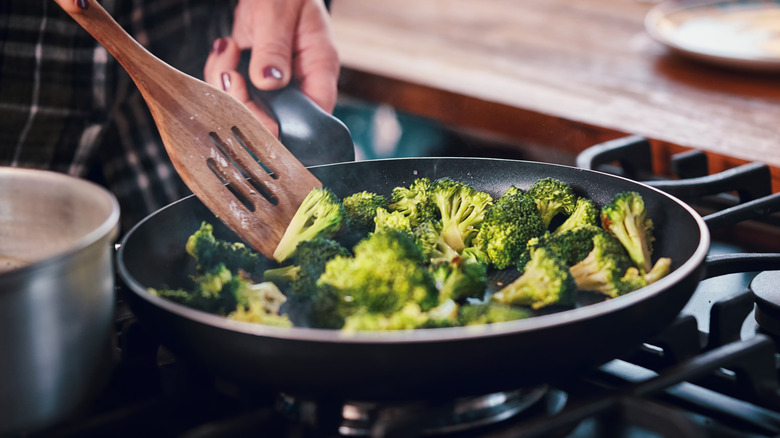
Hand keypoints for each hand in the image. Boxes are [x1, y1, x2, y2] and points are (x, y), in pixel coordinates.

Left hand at [204, 0, 338, 133]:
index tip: (253, 106)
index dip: (282, 125)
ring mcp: (276, 84)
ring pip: (249, 110)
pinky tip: (227, 48)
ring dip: (226, 85)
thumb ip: (274, 47)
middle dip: (244, 103)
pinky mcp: (255, 78)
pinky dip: (220, 74)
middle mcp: (300, 83)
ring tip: (227, 49)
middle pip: (276, 121)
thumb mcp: (279, 12)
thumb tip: (269, 82)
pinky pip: (234, 92)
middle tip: (232, 75)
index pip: (312, 117)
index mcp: (320, 70)